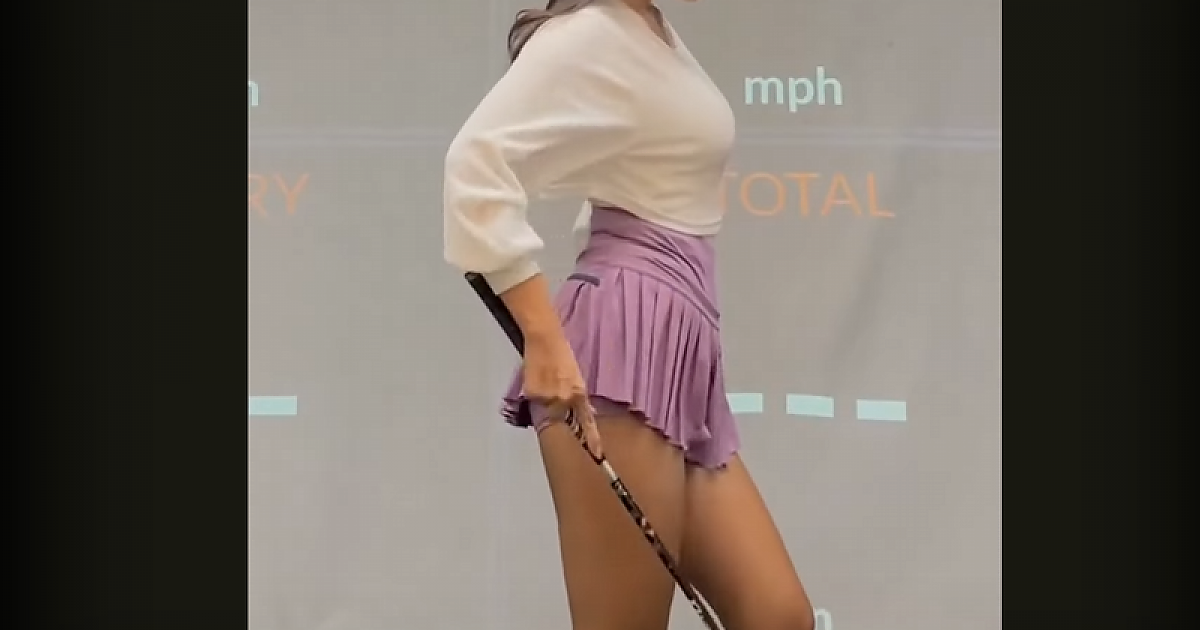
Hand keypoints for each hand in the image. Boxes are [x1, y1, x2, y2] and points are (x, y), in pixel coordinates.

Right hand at [523, 332, 602, 458]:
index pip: (586, 422)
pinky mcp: (532, 395)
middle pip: (563, 421)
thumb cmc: (563, 355)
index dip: (592, 439)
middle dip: (562, 419)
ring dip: (548, 405)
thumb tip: (581, 413)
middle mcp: (564, 399)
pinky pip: (535, 403)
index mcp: (578, 394)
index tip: (597, 455)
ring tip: (547, 386)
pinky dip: (536, 396)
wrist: (545, 339)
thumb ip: (577, 396)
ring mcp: (547, 398)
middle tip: (561, 410)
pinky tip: (538, 382)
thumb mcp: (576, 377)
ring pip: (547, 412)